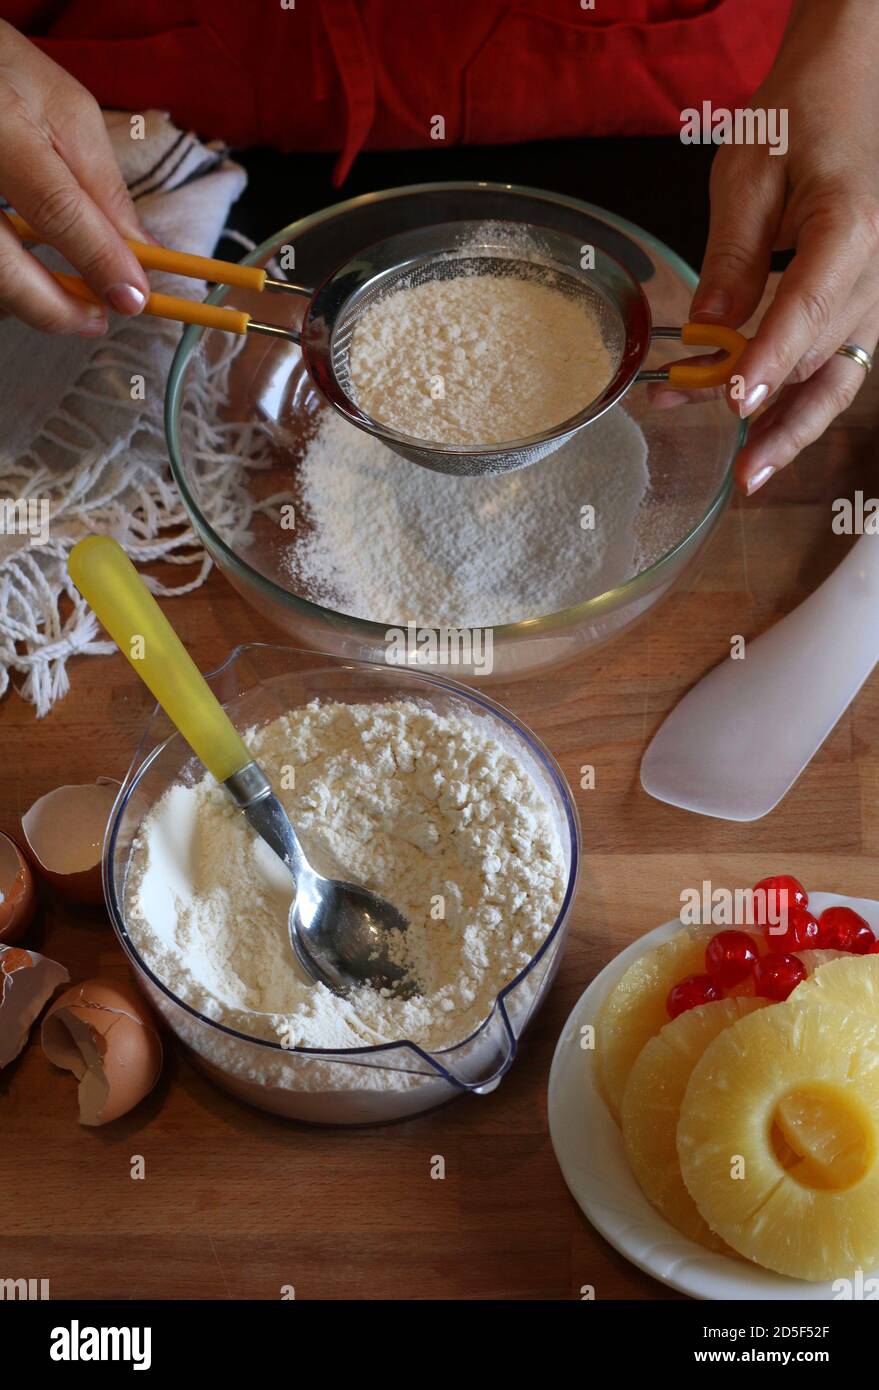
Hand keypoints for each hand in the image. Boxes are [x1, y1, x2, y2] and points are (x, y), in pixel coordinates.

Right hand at [0, 20, 149, 334]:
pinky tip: (28, 283)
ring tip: (64, 303)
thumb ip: (103, 188)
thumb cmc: (11, 79)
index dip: (99, 260)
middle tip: (96, 321)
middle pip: (1, 265)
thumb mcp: (68, 115)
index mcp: (1, 128)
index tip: (134, 299)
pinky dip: (6, 289)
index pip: (55, 207)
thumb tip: (144, 256)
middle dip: (54, 307)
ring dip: (27, 303)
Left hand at [651, 0, 878, 494]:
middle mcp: (877, 271)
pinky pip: (837, 364)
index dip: (770, 362)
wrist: (852, 86)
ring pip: (838, 378)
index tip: (736, 401)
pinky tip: (758, 431)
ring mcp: (877, 293)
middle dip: (763, 407)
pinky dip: (797, 400)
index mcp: (849, 229)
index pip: (806, 310)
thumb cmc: (801, 115)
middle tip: (730, 464)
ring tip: (748, 473)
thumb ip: (730, 253)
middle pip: (819, 358)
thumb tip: (709, 326)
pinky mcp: (864, 304)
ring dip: (790, 427)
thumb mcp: (749, 171)